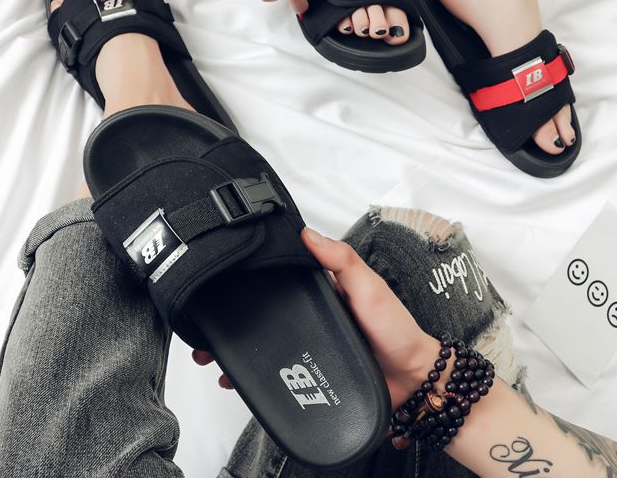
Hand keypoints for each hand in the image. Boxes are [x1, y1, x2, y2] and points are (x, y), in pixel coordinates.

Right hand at [192, 228, 438, 409]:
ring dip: (235, 352)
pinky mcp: (311, 376)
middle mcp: (312, 319)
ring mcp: (309, 348)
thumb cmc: (396, 330)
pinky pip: (277, 377)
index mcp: (323, 291)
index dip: (251, 282)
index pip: (281, 281)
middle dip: (231, 322)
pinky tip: (237, 382)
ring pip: (264, 347)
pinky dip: (254, 380)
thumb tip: (308, 234)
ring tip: (211, 357)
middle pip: (264, 316)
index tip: (222, 282)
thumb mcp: (370, 287)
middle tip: (204, 330)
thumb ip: (342, 261)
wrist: (412, 382)